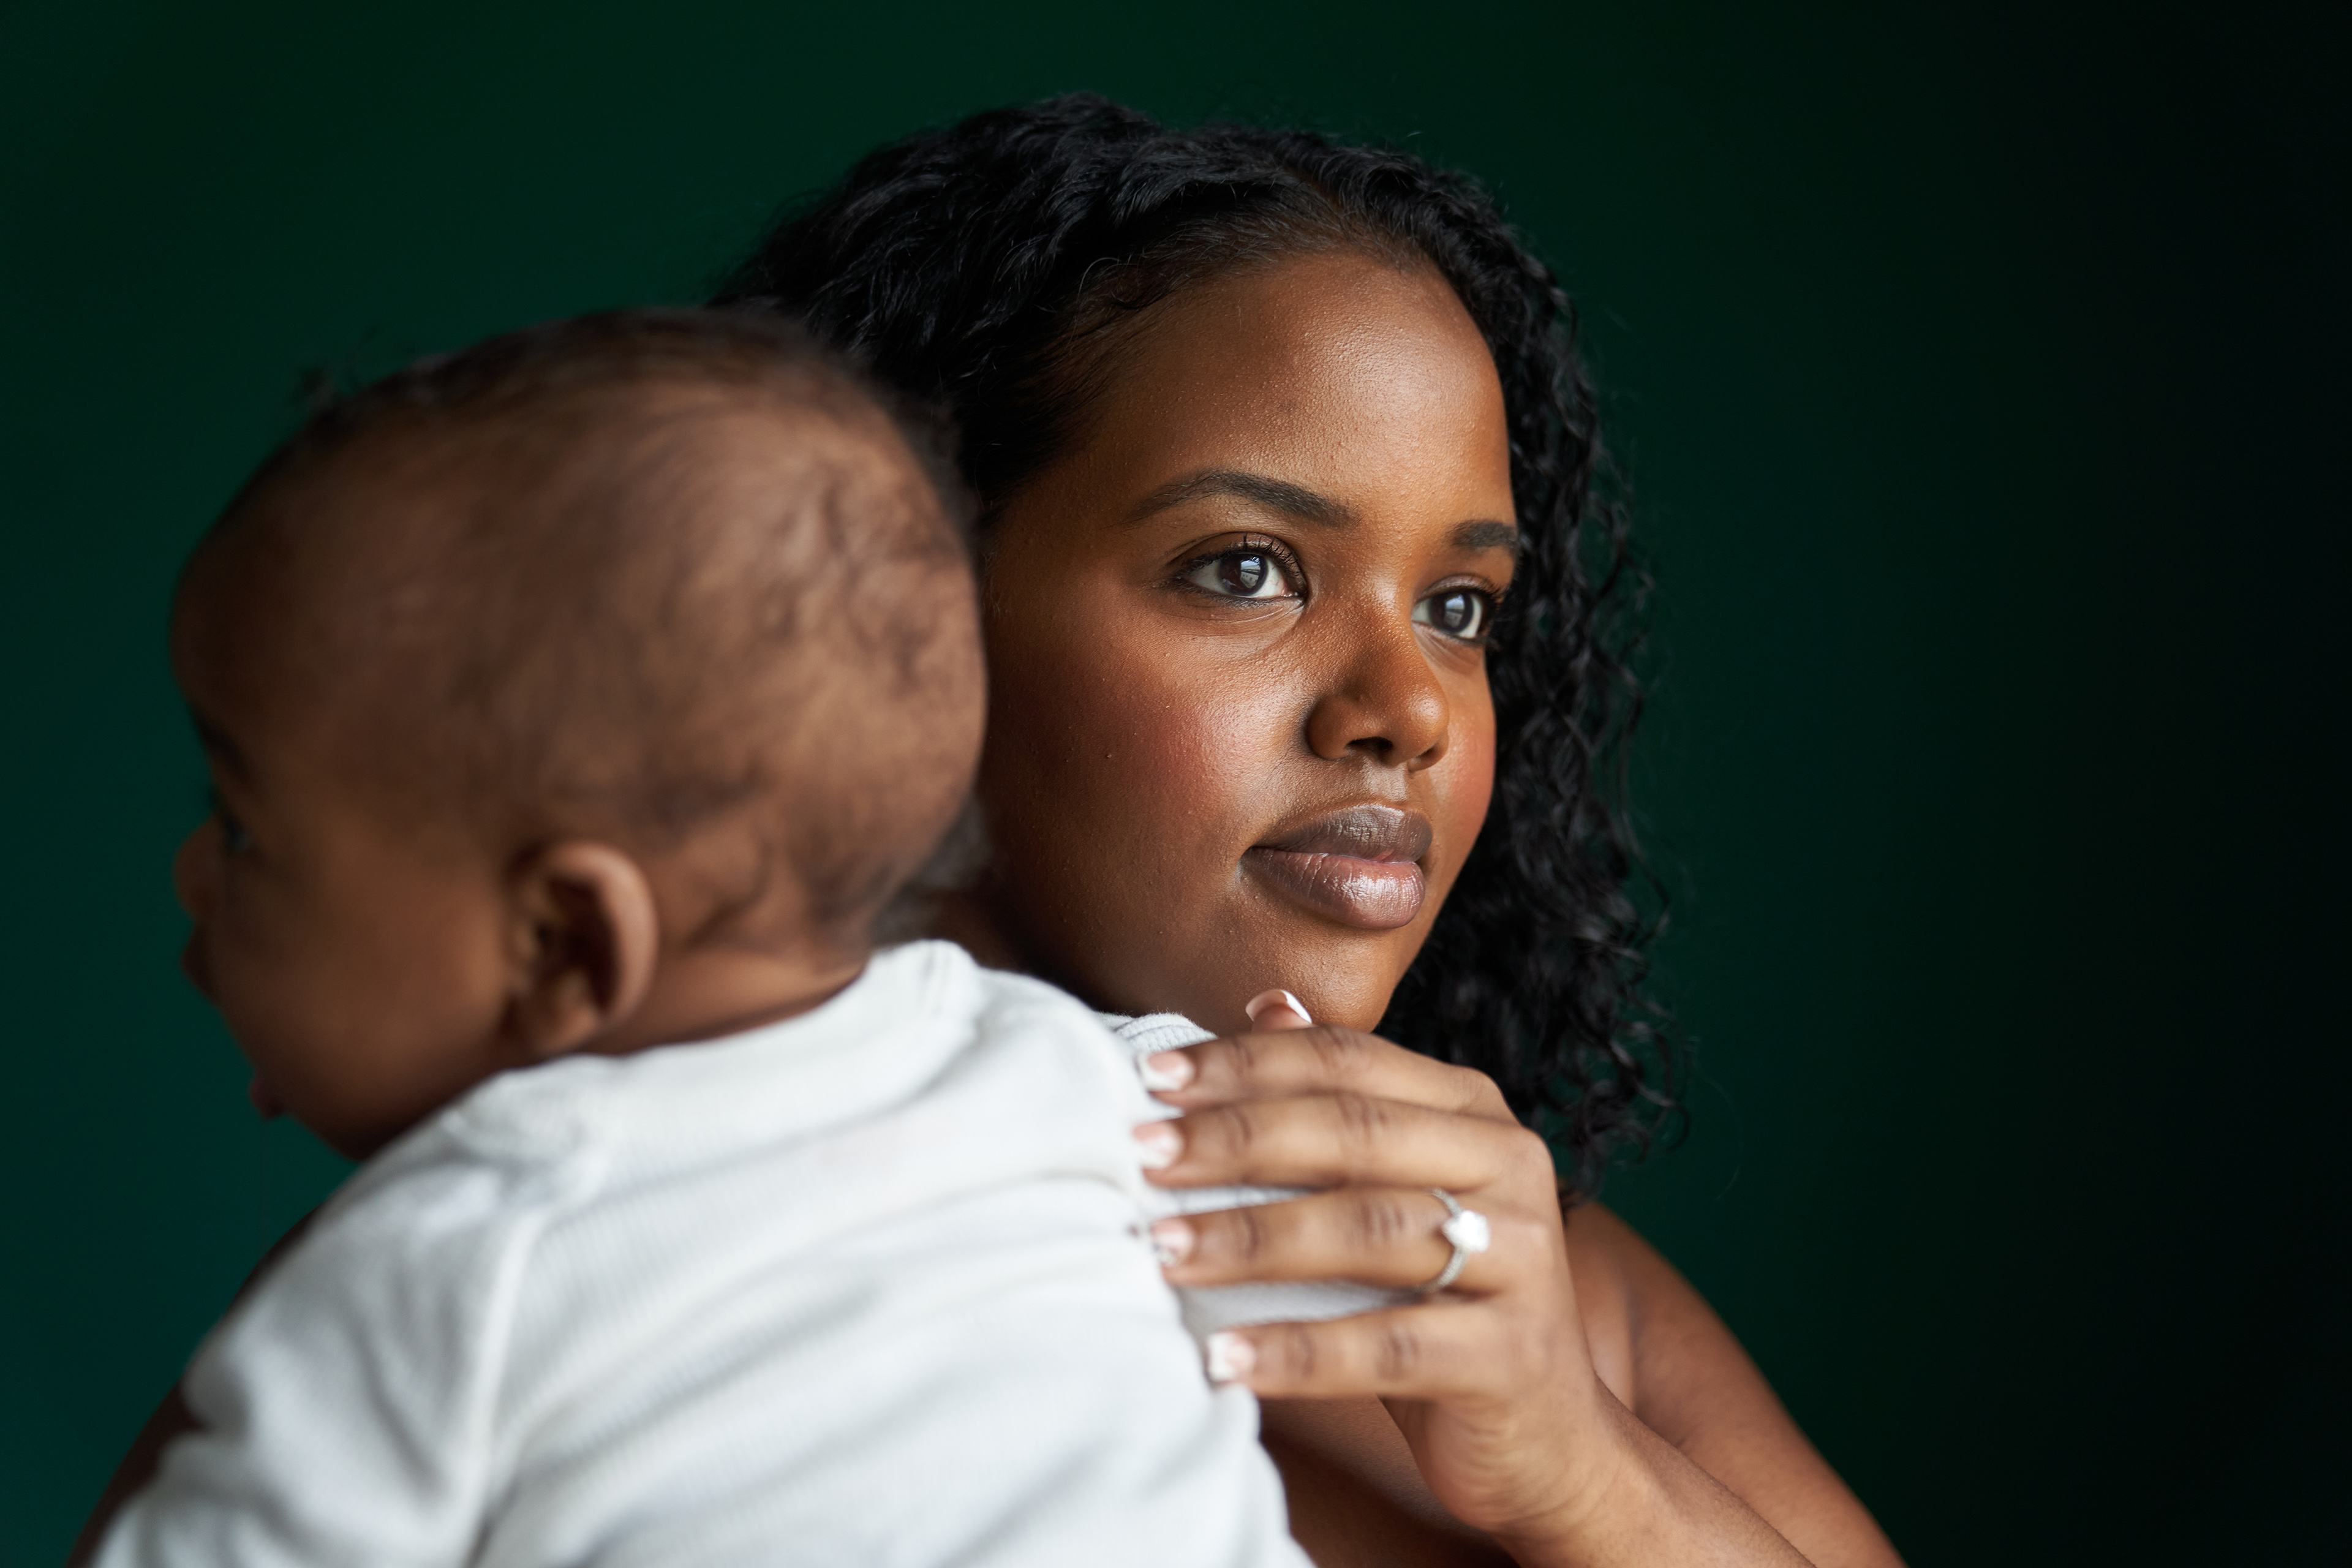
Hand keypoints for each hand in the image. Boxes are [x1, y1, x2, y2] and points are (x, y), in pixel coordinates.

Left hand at [1132, 999, 1619, 1548]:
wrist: (1549, 1437)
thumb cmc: (1444, 1303)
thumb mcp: (1398, 1189)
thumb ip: (1342, 1100)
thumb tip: (1266, 1003)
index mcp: (1472, 1111)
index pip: (1346, 1062)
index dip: (1245, 1064)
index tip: (1150, 1080)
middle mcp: (1509, 1165)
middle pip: (1353, 1133)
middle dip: (1234, 1140)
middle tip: (1141, 1155)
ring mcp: (1521, 1257)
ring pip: (1368, 1230)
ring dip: (1250, 1238)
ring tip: (1160, 1248)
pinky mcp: (1512, 1354)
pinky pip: (1388, 1345)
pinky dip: (1298, 1352)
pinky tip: (1224, 1359)